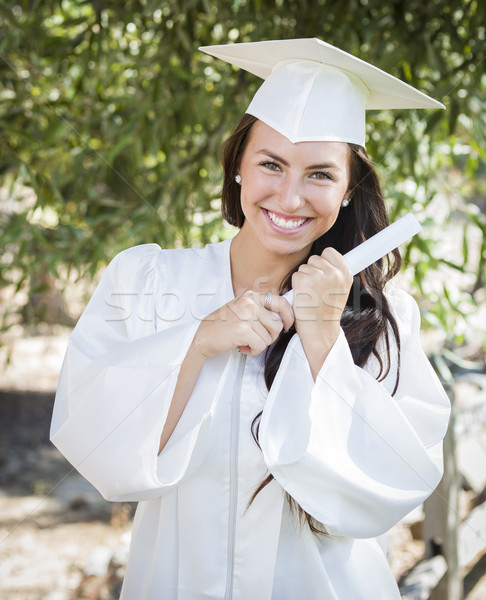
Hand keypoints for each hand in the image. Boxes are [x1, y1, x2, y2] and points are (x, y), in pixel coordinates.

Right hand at [192, 291, 293, 358]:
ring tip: (246, 342)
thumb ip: (260, 309)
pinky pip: (261, 346)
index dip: (289, 315)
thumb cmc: (222, 325)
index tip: (287, 325)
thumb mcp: (242, 308)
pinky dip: (254, 351)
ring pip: (270, 337)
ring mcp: (246, 315)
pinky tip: (243, 347)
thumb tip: (283, 316)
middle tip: (256, 338)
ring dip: (259, 344)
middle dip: (270, 336)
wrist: (202, 337)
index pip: (281, 302)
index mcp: (251, 295)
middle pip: (277, 324)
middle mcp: (250, 302)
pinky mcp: (243, 330)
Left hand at [291, 248, 352, 374]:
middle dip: (312, 271)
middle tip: (315, 289)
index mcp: (345, 273)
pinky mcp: (304, 281)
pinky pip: (296, 275)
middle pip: (315, 258)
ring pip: (304, 267)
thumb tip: (326, 258)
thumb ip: (336, 273)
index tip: (322, 272)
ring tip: (310, 295)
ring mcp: (319, 276)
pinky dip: (296, 285)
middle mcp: (333, 273)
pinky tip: (303, 297)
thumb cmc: (327, 311)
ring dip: (304, 279)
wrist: (320, 329)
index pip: (330, 252)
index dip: (323, 261)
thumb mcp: (340, 289)